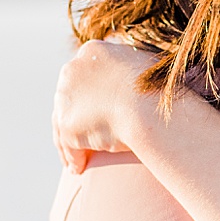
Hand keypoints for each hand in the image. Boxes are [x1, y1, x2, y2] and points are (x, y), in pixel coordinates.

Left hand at [52, 37, 155, 171]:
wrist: (148, 107)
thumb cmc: (156, 88)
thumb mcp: (145, 67)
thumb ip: (131, 69)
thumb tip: (136, 75)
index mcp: (92, 52)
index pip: (83, 75)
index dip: (89, 95)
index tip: (95, 109)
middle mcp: (73, 69)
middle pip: (68, 98)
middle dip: (75, 118)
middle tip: (82, 137)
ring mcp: (66, 96)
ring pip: (62, 123)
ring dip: (69, 143)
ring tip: (77, 160)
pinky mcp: (66, 123)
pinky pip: (67, 144)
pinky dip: (73, 157)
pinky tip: (80, 168)